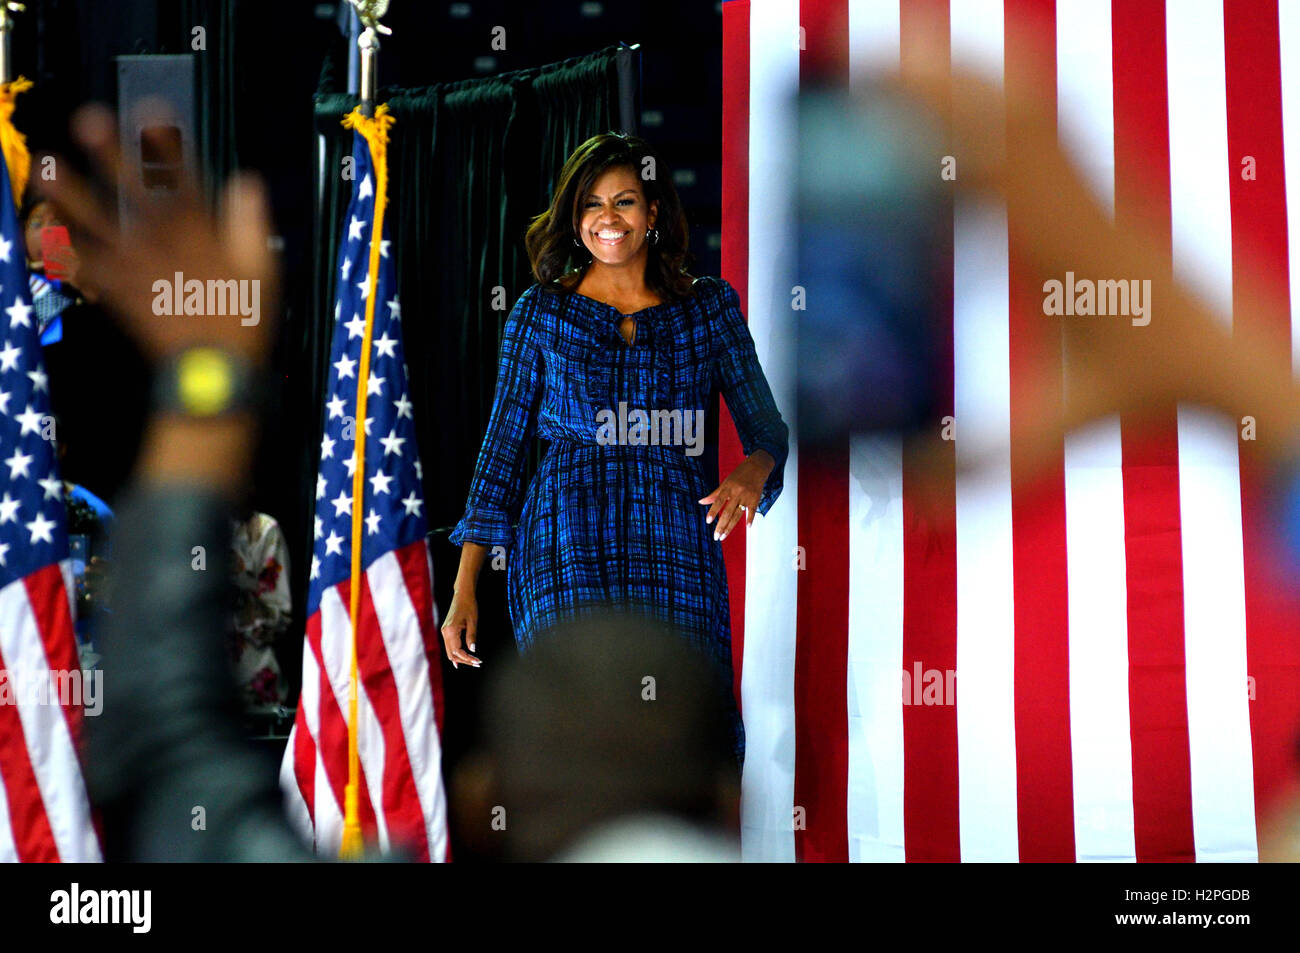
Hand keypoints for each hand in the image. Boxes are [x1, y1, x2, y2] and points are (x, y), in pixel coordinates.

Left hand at [39, 103, 277, 365]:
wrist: (212, 373)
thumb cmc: (242, 322)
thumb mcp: (262, 271)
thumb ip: (251, 224)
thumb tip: (246, 183)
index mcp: (200, 235)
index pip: (182, 180)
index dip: (166, 145)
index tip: (150, 112)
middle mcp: (161, 243)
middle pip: (132, 191)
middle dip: (110, 155)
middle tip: (86, 121)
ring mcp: (135, 267)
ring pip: (97, 223)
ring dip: (69, 195)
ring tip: (46, 167)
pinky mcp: (117, 292)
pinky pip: (83, 267)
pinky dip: (59, 252)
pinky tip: (35, 235)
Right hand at [440, 588, 481, 668]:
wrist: (462, 594)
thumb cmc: (469, 606)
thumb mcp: (473, 621)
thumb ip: (472, 636)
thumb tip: (472, 650)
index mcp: (450, 630)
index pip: (457, 651)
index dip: (467, 658)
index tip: (478, 661)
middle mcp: (445, 632)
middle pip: (452, 654)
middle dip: (464, 661)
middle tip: (477, 663)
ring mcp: (444, 631)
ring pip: (449, 651)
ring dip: (460, 658)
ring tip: (473, 662)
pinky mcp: (446, 630)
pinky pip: (449, 646)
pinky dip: (456, 653)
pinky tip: (463, 658)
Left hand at [699, 450, 773, 541]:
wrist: (757, 466)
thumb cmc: (739, 474)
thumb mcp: (725, 482)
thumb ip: (714, 494)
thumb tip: (701, 502)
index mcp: (728, 488)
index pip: (718, 502)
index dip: (713, 512)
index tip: (708, 521)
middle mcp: (737, 493)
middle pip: (728, 512)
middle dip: (721, 526)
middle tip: (716, 537)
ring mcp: (747, 497)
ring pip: (737, 515)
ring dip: (730, 527)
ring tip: (723, 536)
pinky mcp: (756, 499)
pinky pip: (752, 511)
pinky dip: (750, 519)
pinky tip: (748, 527)